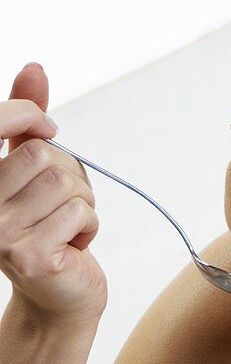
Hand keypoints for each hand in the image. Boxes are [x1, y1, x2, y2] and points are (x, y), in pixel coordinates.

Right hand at [0, 62, 106, 325]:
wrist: (58, 296)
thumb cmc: (46, 227)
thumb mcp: (33, 172)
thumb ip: (27, 123)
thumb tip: (35, 68)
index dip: (27, 112)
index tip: (48, 126)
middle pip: (42, 155)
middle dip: (68, 175)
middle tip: (62, 204)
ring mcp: (2, 234)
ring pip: (65, 184)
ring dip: (82, 204)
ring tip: (67, 227)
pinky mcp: (33, 256)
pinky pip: (80, 214)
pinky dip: (89, 227)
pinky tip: (72, 247)